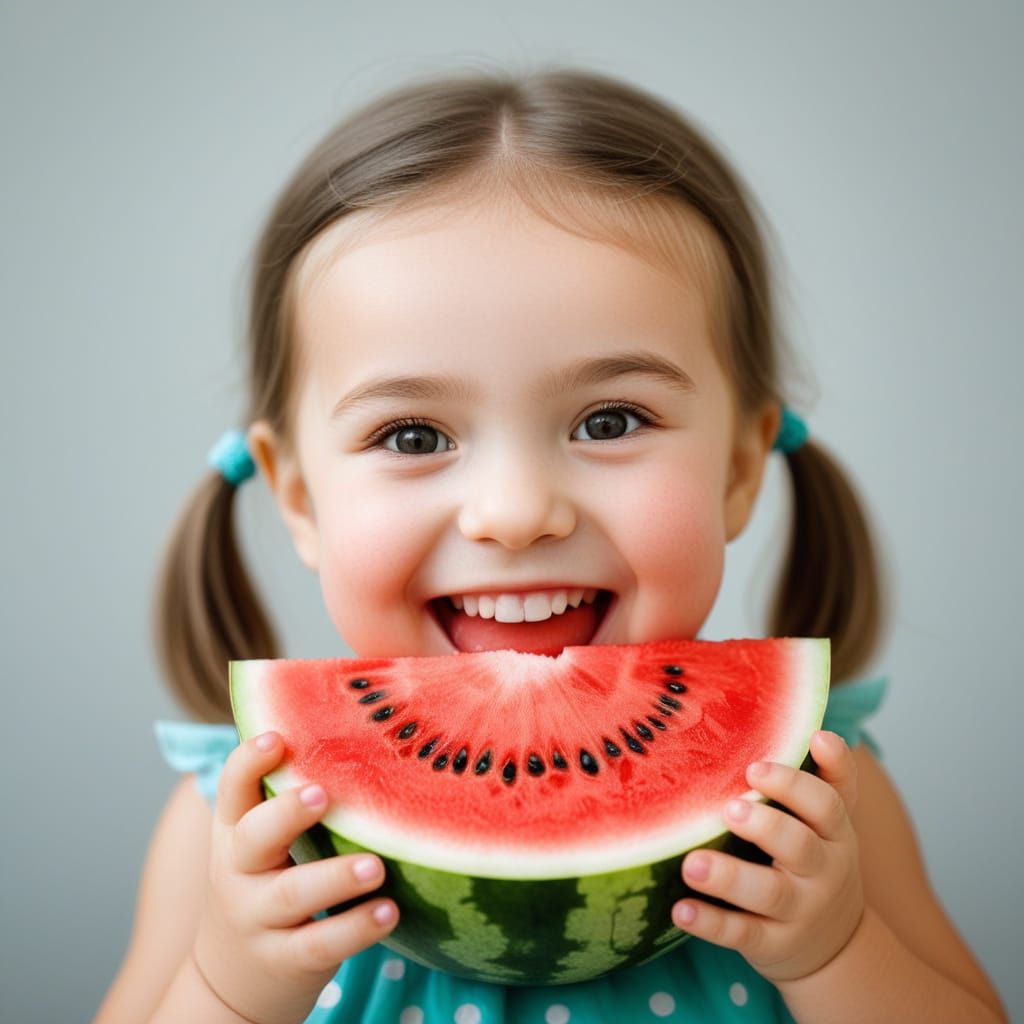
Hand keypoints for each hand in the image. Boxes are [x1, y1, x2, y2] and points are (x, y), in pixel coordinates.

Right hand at [192, 731, 398, 1023]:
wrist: (232, 984)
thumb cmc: (265, 886)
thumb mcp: (261, 846)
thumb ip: (288, 800)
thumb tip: (355, 725)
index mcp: (235, 832)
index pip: (232, 789)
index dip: (248, 763)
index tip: (274, 737)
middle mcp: (239, 872)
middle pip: (254, 836)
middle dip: (287, 813)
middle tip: (322, 793)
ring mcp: (258, 919)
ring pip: (290, 894)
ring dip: (334, 877)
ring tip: (376, 865)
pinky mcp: (285, 960)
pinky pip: (321, 944)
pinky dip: (356, 928)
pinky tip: (389, 911)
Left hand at [672, 730, 863, 983]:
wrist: (836, 947)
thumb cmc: (817, 860)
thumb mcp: (831, 823)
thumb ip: (828, 777)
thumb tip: (821, 730)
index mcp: (834, 833)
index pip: (827, 804)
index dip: (798, 784)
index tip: (763, 763)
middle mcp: (821, 871)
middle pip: (799, 844)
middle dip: (765, 826)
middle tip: (730, 808)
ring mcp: (798, 910)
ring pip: (767, 893)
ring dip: (729, 877)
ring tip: (692, 864)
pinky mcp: (771, 944)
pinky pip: (741, 934)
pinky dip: (710, 924)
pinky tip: (680, 910)